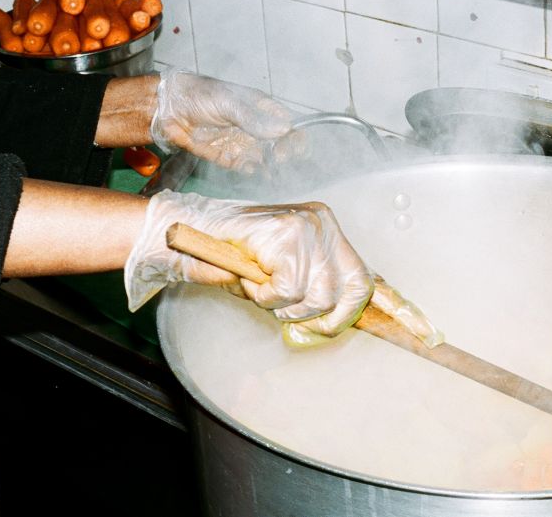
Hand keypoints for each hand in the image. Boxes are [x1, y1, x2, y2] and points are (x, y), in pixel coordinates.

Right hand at [124, 190, 373, 345]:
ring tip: (257, 284)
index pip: (362, 278)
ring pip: (313, 296)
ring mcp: (307, 226)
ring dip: (279, 303)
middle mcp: (323, 223)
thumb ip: (311, 286)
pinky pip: (286, 290)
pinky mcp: (287, 235)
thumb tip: (337, 320)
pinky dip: (262, 295)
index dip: (350, 312)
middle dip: (312, 314)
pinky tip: (248, 276)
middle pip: (343, 293)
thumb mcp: (282, 271)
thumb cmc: (233, 255)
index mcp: (327, 229)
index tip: (329, 328)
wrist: (188, 231)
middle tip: (280, 307)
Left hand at [151, 68, 295, 173]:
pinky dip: (251, 170)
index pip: (288, 123)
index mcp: (260, 108)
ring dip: (271, 167)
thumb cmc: (199, 96)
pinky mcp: (228, 157)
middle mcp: (255, 127)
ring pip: (266, 159)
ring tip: (270, 170)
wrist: (169, 110)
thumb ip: (254, 118)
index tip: (296, 147)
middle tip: (280, 158)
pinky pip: (246, 167)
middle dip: (285, 153)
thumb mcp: (229, 102)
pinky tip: (251, 168)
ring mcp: (242, 143)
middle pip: (280, 145)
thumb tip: (282, 129)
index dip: (296, 136)